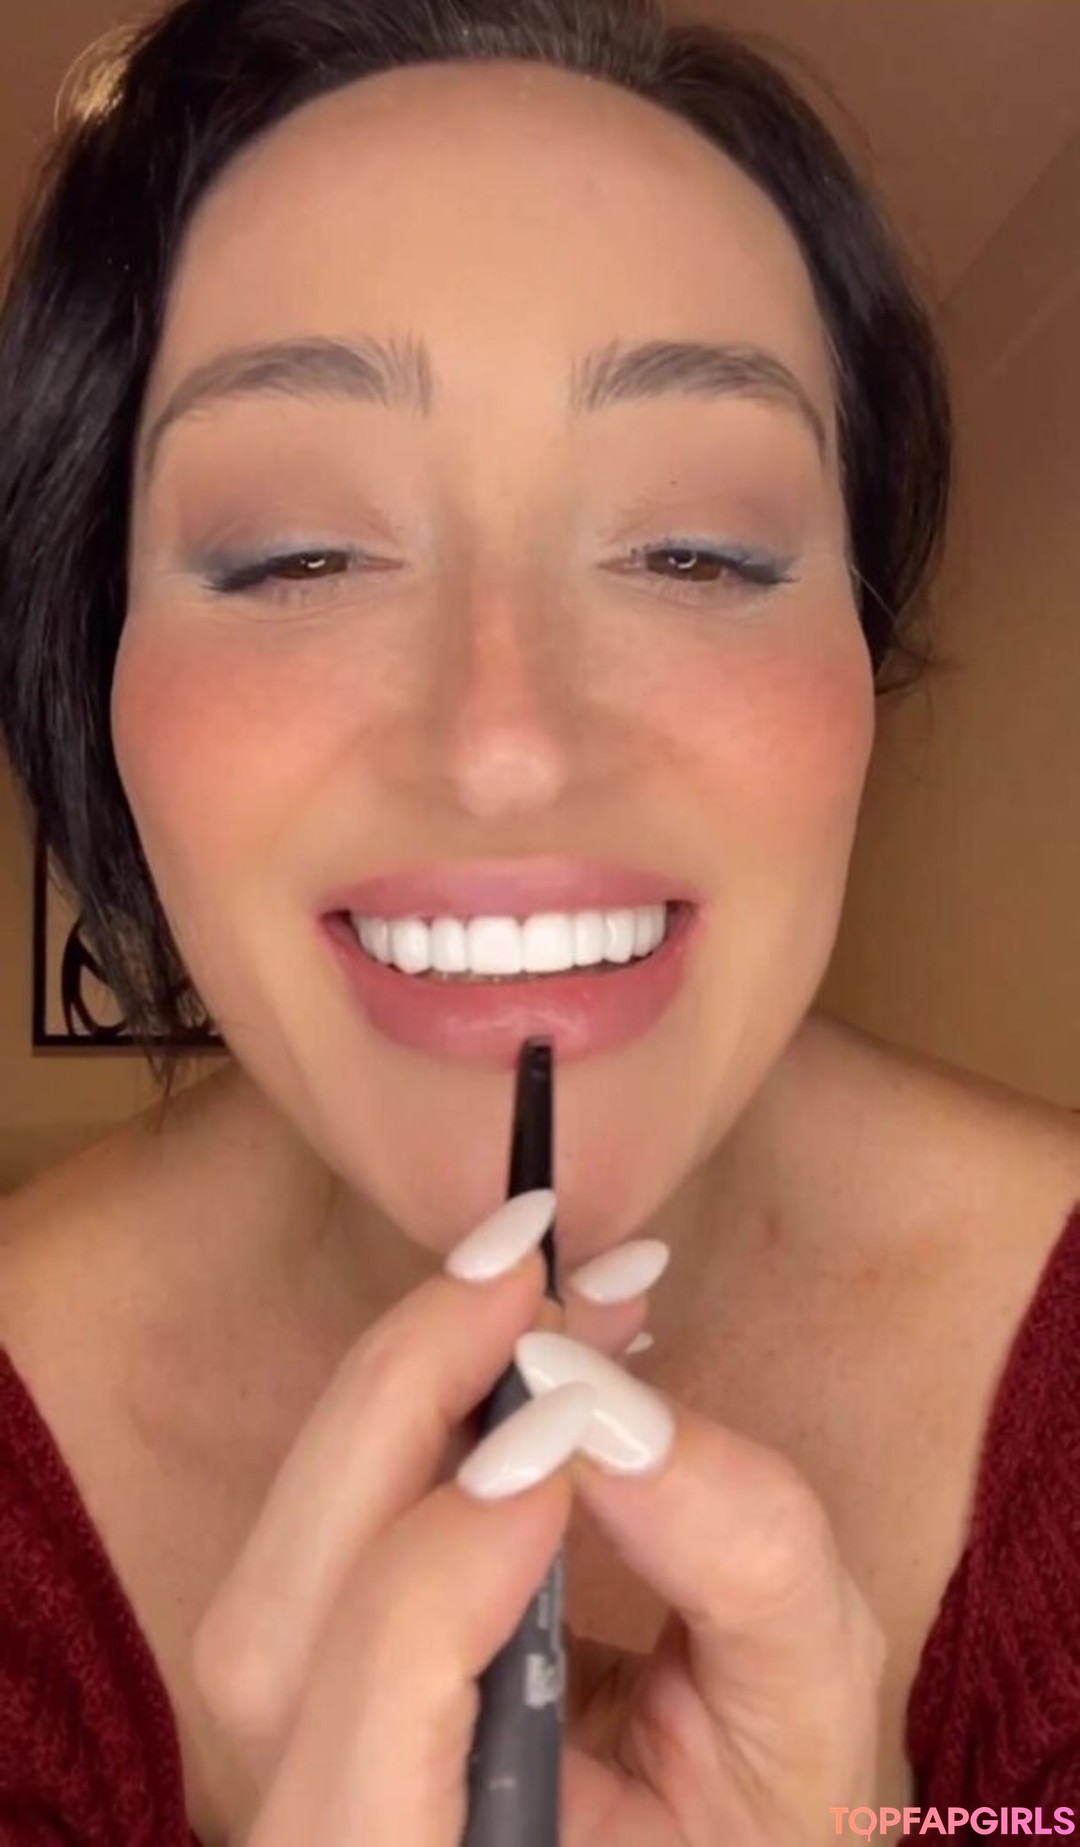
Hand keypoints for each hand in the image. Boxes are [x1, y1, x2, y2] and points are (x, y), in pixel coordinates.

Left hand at [192, 1190, 884, 1844]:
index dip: (430, 1589)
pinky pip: (320, 1541)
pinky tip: (513, 1345)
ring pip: (274, 1575)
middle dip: (386, 1418)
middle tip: (522, 1272)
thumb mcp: (810, 1731)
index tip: (567, 1418)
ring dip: (397, 1395)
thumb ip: (752, 1577)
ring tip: (539, 1289)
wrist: (695, 1842)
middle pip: (267, 1642)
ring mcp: (311, 1768)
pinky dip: (407, 1419)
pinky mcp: (323, 1681)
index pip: (359, 1789)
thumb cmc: (762, 1826)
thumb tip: (613, 1406)